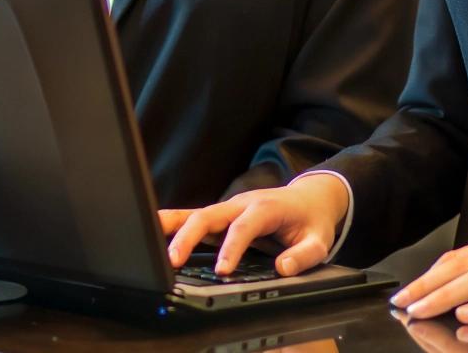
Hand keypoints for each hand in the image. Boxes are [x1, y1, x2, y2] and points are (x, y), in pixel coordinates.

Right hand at [158, 175, 349, 276]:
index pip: (243, 227)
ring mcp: (229, 208)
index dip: (231, 247)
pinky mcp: (222, 215)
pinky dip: (174, 223)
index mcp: (265, 208)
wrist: (310, 198)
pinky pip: (195, 218)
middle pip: (209, 215)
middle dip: (189, 236)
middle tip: (174, 259)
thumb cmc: (310, 220)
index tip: (222, 270)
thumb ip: (304, 255)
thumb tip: (282, 268)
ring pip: (196, 213)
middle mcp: (242, 204)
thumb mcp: (319, 240)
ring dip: (173, 225)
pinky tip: (155, 229)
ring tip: (148, 235)